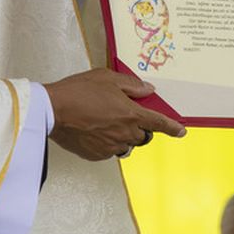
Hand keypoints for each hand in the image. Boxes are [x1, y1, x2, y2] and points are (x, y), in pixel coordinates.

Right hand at [45, 68, 186, 160]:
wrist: (53, 110)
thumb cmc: (79, 91)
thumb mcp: (107, 78)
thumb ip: (131, 85)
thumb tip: (147, 89)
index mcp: (131, 114)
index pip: (160, 124)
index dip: (173, 128)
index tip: (180, 131)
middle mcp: (125, 133)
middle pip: (144, 137)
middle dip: (142, 129)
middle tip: (128, 118)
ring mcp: (111, 146)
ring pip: (127, 146)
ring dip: (125, 137)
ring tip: (109, 125)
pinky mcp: (97, 155)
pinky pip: (110, 152)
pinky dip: (108, 144)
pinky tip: (96, 132)